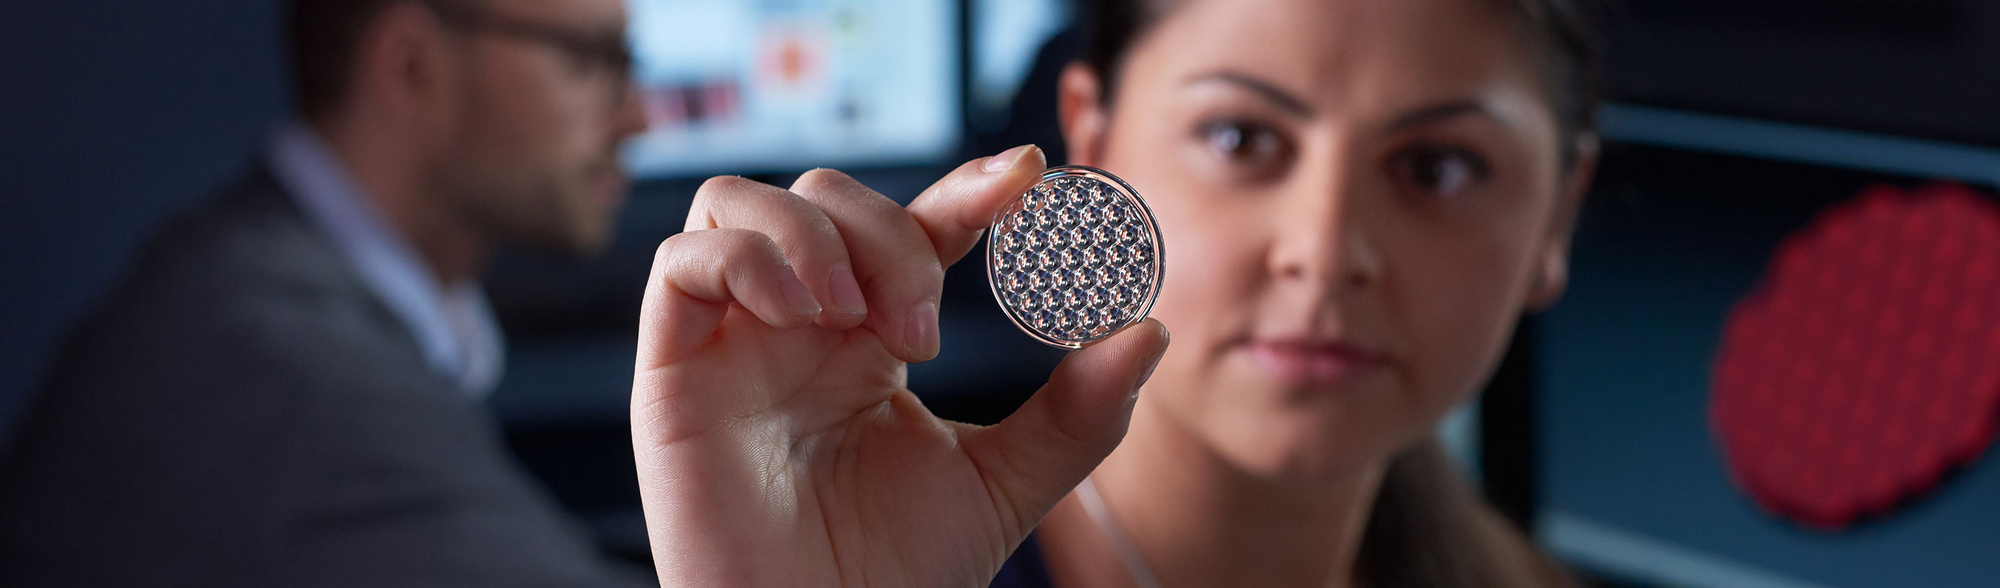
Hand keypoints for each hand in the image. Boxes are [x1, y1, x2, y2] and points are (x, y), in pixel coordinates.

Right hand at [631, 145, 1170, 586]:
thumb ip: (1076, 412)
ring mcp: (730, 343)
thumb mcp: (1006, 484)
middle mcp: (796, 327)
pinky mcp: (671, 374)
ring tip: (859, 319)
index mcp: (868, 339)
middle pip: (825, 197)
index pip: (910, 228)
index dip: (962, 189)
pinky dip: (745, 259)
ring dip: (813, 233)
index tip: (1025, 178)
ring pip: (740, 201)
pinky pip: (681, 263)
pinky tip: (805, 317)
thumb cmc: (896, 575)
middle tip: (924, 328)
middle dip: (887, 233)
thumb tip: (1150, 332)